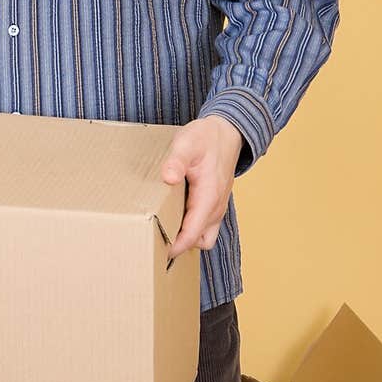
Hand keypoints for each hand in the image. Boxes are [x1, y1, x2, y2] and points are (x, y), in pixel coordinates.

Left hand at [161, 116, 243, 259]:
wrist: (228, 132)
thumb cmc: (207, 138)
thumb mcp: (188, 143)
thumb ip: (177, 160)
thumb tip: (168, 177)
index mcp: (209, 198)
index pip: (192, 235)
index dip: (174, 247)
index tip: (155, 249)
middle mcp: (216, 208)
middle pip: (197, 241)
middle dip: (178, 246)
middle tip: (153, 240)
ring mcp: (217, 208)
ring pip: (203, 238)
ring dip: (186, 238)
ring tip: (163, 231)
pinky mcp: (214, 205)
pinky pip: (204, 228)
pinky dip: (191, 229)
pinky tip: (173, 218)